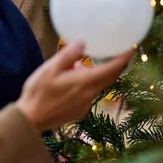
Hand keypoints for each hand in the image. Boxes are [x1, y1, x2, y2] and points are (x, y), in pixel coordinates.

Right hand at [16, 42, 133, 131]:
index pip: (111, 69)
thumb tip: (83, 42)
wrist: (30, 120)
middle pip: (109, 78)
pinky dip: (88, 85)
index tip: (132, 48)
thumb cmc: (38, 93)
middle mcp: (89, 94)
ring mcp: (86, 105)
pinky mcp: (80, 112)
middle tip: (119, 52)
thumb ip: (68, 56)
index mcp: (84, 82)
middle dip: (116, 65)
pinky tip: (73, 82)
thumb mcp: (49, 69)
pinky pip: (90, 95)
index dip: (123, 58)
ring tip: (86, 64)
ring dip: (98, 74)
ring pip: (98, 86)